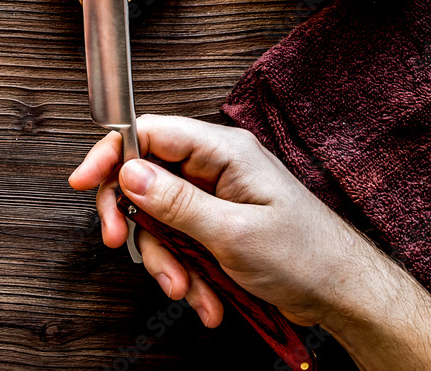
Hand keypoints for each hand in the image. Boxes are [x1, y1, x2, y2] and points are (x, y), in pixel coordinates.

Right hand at [69, 114, 384, 328]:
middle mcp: (215, 167)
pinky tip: (206, 298)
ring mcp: (215, 197)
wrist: (345, 295)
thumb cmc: (307, 256)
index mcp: (223, 151)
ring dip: (165, 259)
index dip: (111, 153)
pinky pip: (180, 241)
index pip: (150, 132)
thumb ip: (176, 202)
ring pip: (158, 219)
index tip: (85, 181)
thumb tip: (128, 172)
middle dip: (133, 221)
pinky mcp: (217, 225)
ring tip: (188, 291)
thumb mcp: (233, 232)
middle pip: (145, 179)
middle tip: (117, 244)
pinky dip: (185, 271)